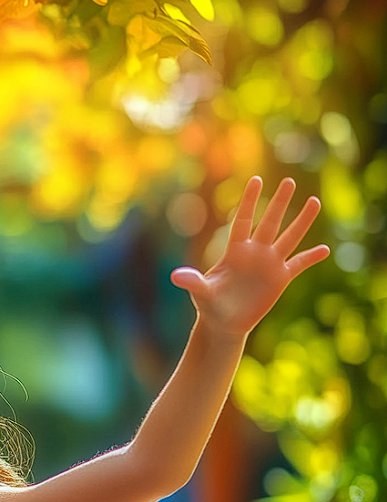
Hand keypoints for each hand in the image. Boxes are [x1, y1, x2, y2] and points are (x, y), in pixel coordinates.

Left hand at [170, 176, 330, 337]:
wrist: (224, 322)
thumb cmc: (209, 304)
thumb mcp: (201, 292)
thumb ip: (193, 281)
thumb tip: (175, 277)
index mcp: (234, 251)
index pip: (242, 221)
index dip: (248, 201)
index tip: (255, 180)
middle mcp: (254, 252)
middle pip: (270, 223)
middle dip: (279, 203)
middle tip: (289, 181)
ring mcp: (269, 264)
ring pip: (289, 238)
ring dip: (302, 221)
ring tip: (314, 201)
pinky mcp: (280, 279)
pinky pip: (299, 264)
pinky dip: (311, 258)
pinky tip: (325, 249)